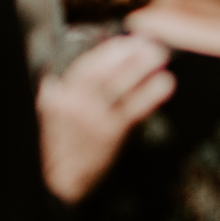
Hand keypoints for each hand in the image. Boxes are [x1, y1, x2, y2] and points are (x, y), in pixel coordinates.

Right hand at [39, 35, 173, 202]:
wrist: (55, 179)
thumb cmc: (60, 143)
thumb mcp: (53, 112)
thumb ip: (67, 91)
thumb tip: (91, 68)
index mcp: (54, 94)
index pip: (84, 67)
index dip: (108, 52)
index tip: (127, 41)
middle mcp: (69, 102)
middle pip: (100, 70)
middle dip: (125, 53)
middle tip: (148, 41)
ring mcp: (89, 117)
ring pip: (116, 85)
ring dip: (139, 66)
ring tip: (160, 54)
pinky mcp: (106, 134)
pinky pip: (131, 109)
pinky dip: (149, 94)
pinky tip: (164, 83)